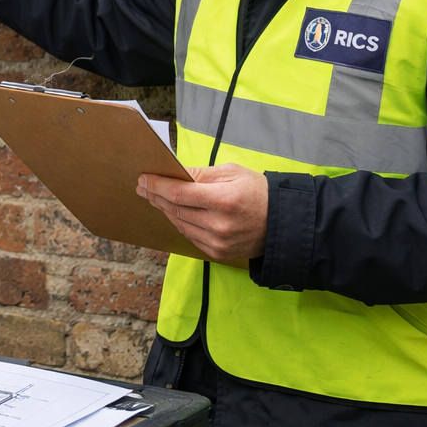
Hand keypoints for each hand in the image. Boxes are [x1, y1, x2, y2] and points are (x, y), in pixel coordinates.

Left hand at [137, 162, 267, 263]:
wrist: (283, 223)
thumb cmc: (259, 192)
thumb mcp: (232, 173)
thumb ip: (201, 174)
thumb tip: (175, 172)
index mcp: (223, 200)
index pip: (178, 193)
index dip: (157, 186)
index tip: (144, 179)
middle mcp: (218, 225)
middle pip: (175, 209)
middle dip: (156, 196)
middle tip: (143, 187)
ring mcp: (217, 242)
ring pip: (180, 224)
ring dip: (165, 210)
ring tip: (155, 198)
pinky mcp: (218, 253)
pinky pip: (190, 236)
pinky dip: (179, 223)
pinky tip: (173, 213)